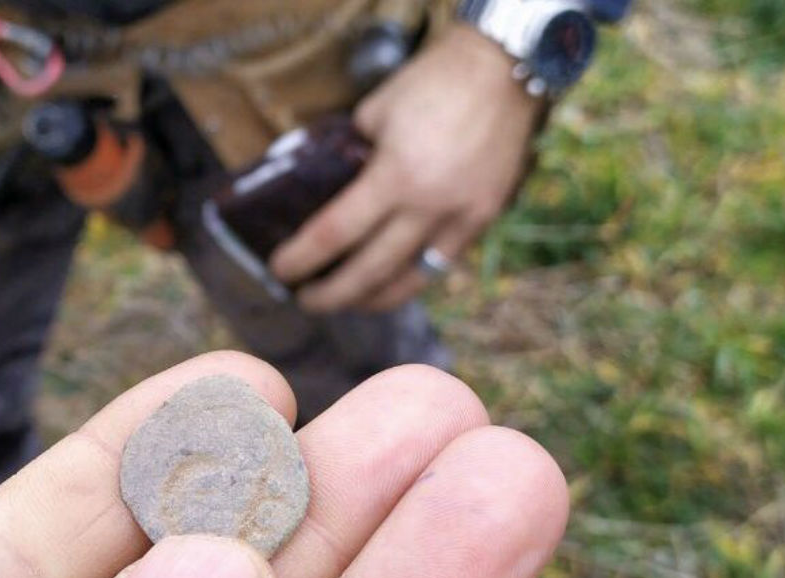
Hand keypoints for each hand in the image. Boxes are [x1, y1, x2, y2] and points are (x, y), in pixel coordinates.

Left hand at [272, 24, 544, 313]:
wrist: (504, 68)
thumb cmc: (432, 81)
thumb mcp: (374, 112)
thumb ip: (350, 153)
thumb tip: (325, 184)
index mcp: (396, 176)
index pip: (335, 234)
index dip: (302, 258)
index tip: (280, 269)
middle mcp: (430, 207)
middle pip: (370, 272)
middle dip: (332, 295)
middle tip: (305, 300)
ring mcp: (462, 218)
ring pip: (411, 281)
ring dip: (373, 299)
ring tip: (347, 301)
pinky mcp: (484, 218)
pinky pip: (441, 263)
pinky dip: (411, 277)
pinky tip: (390, 280)